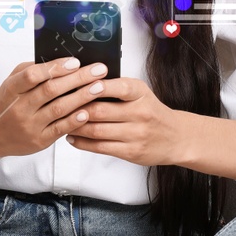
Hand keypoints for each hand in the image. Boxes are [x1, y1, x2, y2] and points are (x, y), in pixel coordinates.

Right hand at [0, 58, 111, 158]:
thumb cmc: (6, 103)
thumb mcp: (11, 83)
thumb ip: (31, 71)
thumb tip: (61, 61)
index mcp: (12, 89)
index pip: (32, 76)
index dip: (55, 68)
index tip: (75, 61)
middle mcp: (20, 107)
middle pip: (51, 90)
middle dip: (78, 78)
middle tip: (99, 70)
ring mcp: (29, 125)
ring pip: (59, 109)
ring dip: (82, 97)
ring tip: (100, 87)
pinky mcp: (38, 141)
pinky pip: (59, 129)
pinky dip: (75, 120)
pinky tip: (88, 111)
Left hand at [63, 78, 188, 167]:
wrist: (176, 137)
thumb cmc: (152, 112)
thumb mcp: (140, 94)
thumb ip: (116, 89)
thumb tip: (82, 83)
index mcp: (140, 93)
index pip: (117, 87)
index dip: (96, 86)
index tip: (79, 84)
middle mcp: (139, 113)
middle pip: (100, 111)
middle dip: (76, 108)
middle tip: (59, 106)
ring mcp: (135, 134)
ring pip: (96, 130)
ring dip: (75, 126)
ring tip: (62, 122)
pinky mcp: (131, 152)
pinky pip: (100, 147)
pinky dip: (82, 143)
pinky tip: (72, 137)